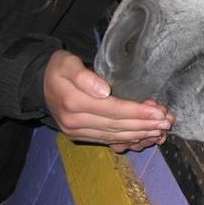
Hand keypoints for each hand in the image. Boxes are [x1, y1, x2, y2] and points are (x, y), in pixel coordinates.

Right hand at [43, 50, 174, 152]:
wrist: (38, 84)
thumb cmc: (58, 69)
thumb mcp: (67, 63)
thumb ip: (84, 76)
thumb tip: (104, 90)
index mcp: (73, 102)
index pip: (113, 109)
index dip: (137, 112)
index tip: (158, 112)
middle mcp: (74, 121)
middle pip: (116, 126)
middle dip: (144, 125)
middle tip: (166, 123)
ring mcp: (76, 132)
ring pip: (113, 136)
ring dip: (139, 135)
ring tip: (160, 131)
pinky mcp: (79, 136)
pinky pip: (107, 141)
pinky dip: (127, 140)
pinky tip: (144, 138)